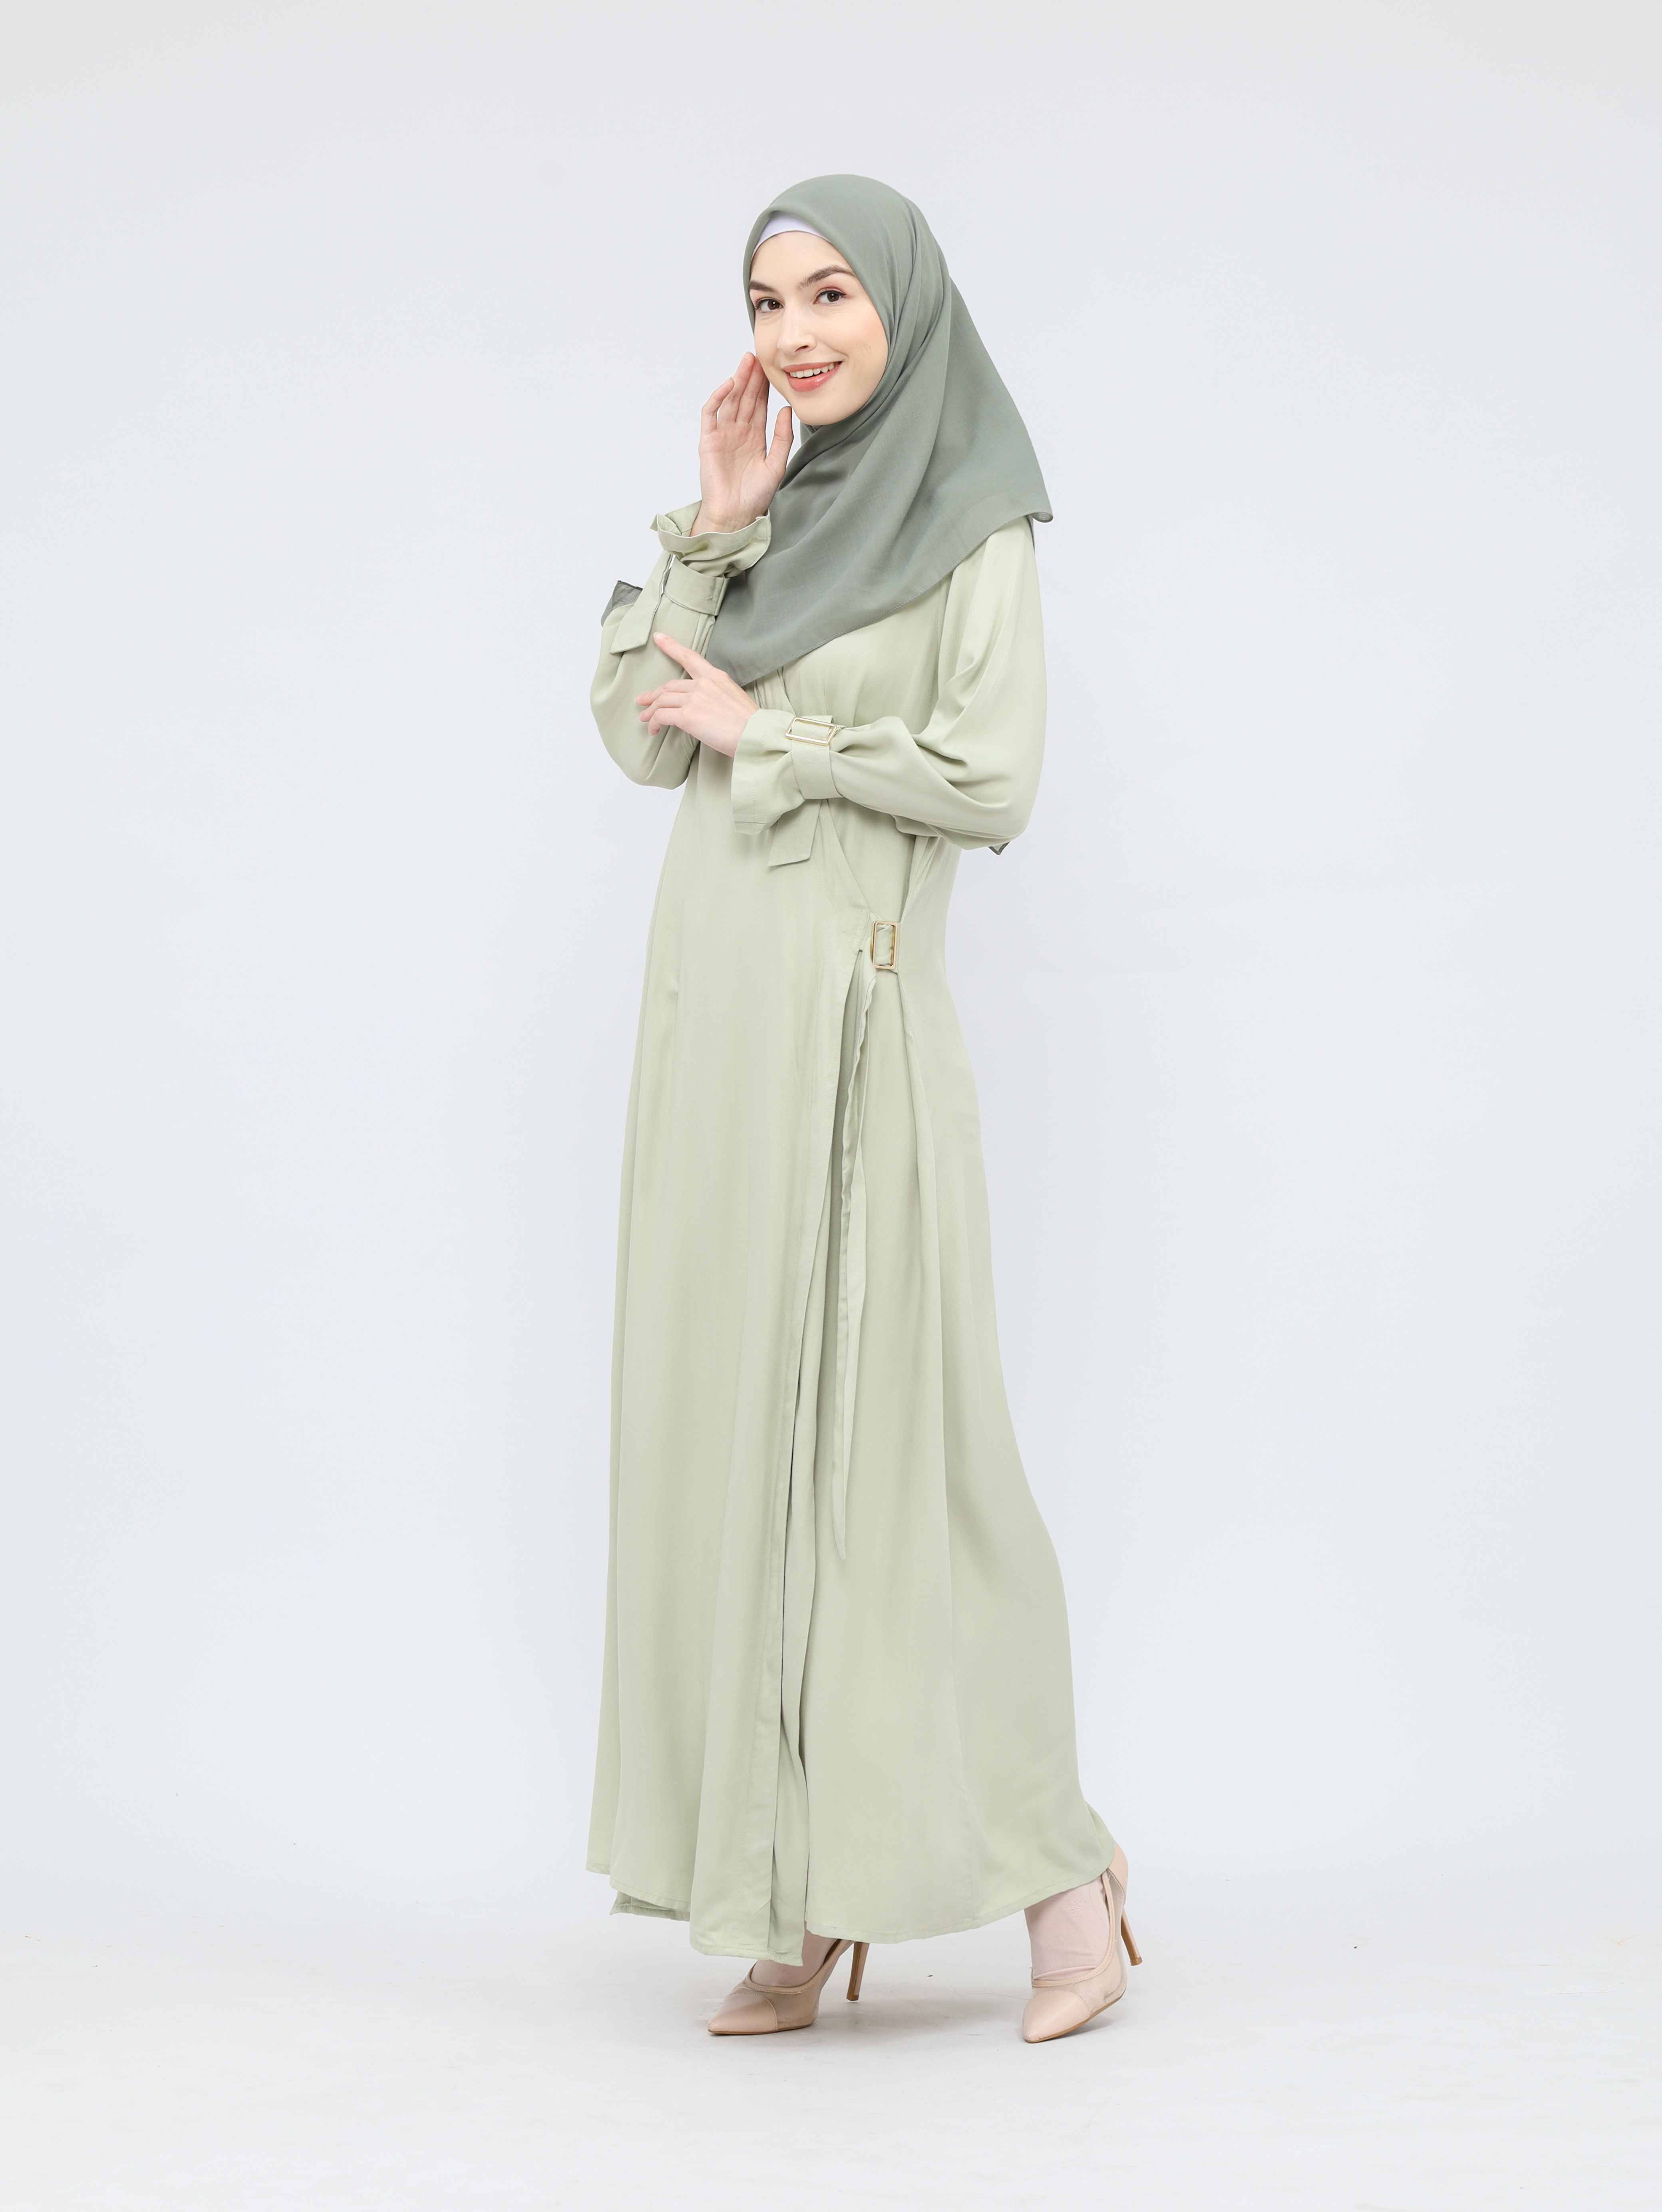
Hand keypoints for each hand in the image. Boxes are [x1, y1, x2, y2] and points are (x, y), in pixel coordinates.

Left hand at [636, 633, 755, 756]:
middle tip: (643, 700)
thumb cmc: (749, 724)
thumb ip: (715, 697)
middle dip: (654, 694)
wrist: (755, 734)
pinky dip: (654, 723)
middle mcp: (703, 683)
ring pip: (662, 700)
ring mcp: (694, 698)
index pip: (689, 657)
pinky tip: (654, 730)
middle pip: (669, 685)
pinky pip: (662, 716)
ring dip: (651, 710)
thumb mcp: (734, 699)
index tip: (658, 638)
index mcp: (716, 677)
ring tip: (645, 719)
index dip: (671, 647)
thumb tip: (703, 708)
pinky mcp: (687, 715)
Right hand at [693, 354, 792, 532]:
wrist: (734, 516)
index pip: (759, 405)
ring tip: (747, 361)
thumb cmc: (754, 497)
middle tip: (758, 355)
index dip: (764, 386)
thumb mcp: (776, 465)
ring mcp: (722, 435)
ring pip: (730, 401)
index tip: (772, 367)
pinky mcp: (708, 440)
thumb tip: (788, 410)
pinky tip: (730, 385)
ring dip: (738, 381)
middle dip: (751, 377)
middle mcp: (738, 432)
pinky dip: (718, 398)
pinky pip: (711, 414)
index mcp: (754, 437)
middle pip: (744, 398)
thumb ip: (783, 438)